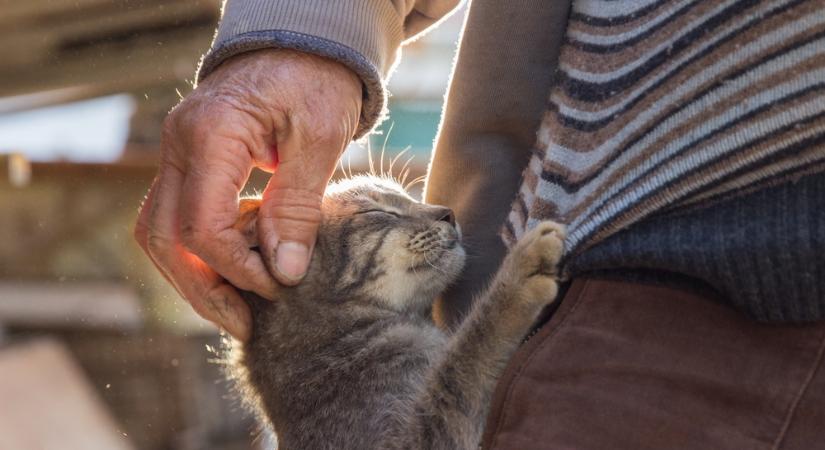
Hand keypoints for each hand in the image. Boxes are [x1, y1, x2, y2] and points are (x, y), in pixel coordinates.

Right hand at [134, 49, 362, 340]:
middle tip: (245, 324)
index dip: (238, 269)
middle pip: (165, 237)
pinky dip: (203, 250)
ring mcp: (177, 152)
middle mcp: (179, 144)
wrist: (303, 43)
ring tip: (238, 308)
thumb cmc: (317, 80)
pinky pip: (178, 215)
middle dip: (203, 290)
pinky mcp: (189, 161)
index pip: (202, 226)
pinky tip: (238, 267)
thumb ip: (297, 206)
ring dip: (195, 277)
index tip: (278, 288)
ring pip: (161, 232)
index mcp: (211, 134)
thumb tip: (283, 273)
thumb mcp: (320, 140)